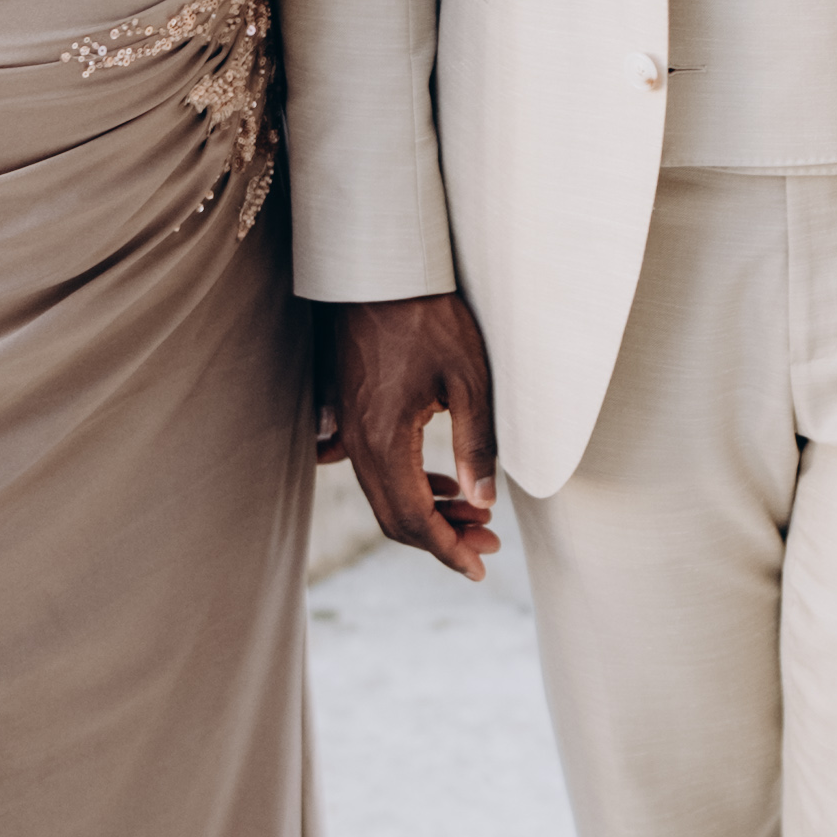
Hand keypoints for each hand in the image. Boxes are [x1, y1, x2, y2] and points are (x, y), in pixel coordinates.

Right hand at [319, 290, 501, 580]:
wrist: (377, 269)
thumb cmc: (428, 316)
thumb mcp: (468, 378)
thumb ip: (476, 446)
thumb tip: (485, 504)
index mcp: (384, 441)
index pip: (414, 520)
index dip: (448, 550)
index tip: (480, 568)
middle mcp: (356, 443)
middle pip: (394, 518)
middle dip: (442, 540)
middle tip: (489, 547)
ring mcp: (347, 429)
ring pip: (384, 495)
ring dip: (427, 514)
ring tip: (475, 519)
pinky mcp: (350, 413)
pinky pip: (375, 469)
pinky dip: (409, 488)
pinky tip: (441, 486)